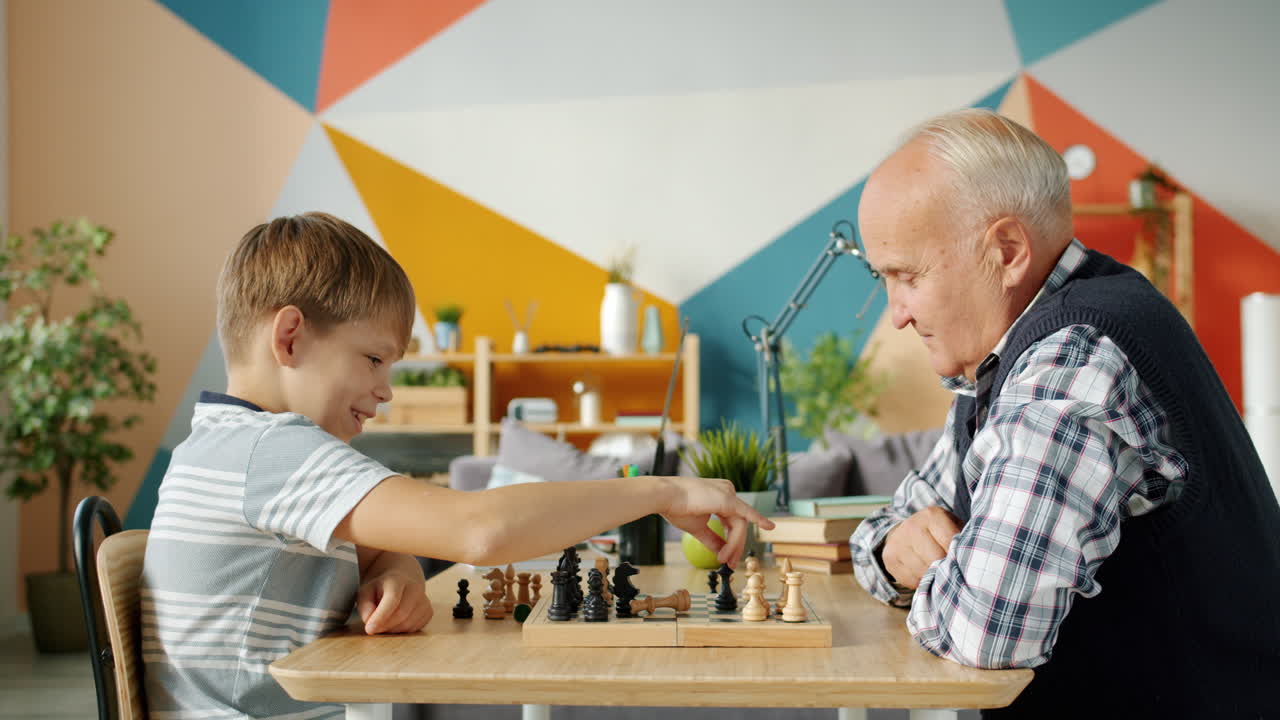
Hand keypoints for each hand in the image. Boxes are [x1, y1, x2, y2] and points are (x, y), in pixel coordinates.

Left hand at [357, 570, 433, 634]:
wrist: (401, 579)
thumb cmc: (380, 588)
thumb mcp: (366, 592)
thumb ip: (365, 606)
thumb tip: (370, 622)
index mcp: (397, 580)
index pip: (392, 599)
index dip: (381, 616)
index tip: (369, 629)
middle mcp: (415, 588)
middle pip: (401, 614)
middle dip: (384, 626)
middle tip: (372, 628)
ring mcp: (424, 600)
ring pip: (408, 624)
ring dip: (392, 630)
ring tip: (383, 622)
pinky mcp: (428, 612)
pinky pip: (415, 629)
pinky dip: (402, 631)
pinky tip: (395, 623)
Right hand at [658, 477, 775, 567]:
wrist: (665, 497)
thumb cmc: (676, 508)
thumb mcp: (698, 528)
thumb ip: (713, 539)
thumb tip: (723, 554)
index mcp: (719, 496)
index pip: (731, 522)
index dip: (731, 541)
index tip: (726, 558)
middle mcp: (727, 492)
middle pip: (738, 524)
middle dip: (735, 546)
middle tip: (731, 564)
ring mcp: (729, 493)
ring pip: (739, 524)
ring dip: (734, 544)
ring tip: (725, 559)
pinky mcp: (728, 499)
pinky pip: (745, 515)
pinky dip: (758, 520)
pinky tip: (769, 526)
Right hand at [880, 506, 961, 588]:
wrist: (905, 533)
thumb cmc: (938, 534)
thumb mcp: (953, 528)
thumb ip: (964, 540)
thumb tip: (971, 562)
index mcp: (932, 515)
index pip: (950, 543)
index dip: (958, 556)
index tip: (962, 561)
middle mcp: (912, 526)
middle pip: (936, 559)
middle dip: (945, 568)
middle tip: (950, 570)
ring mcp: (898, 542)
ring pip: (923, 571)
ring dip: (933, 577)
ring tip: (937, 571)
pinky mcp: (889, 558)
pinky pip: (911, 580)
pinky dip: (921, 581)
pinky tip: (923, 573)